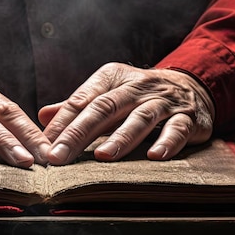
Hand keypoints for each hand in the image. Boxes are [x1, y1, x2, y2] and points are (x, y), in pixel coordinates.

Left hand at [38, 63, 214, 164]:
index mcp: (112, 77)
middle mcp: (137, 87)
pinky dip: (167, 142)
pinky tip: (154, 156)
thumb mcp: (108, 94)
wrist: (192, 86)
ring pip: (141, 117)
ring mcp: (164, 101)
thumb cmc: (138, 96)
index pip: (82, 100)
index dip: (61, 123)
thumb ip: (78, 107)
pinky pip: (178, 129)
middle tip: (59, 157)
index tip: (44, 145)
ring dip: (122, 138)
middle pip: (105, 108)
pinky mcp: (188, 118)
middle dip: (79, 133)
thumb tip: (42, 117)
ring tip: (103, 157)